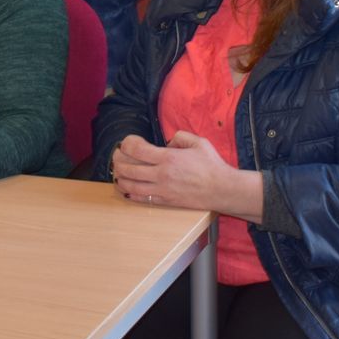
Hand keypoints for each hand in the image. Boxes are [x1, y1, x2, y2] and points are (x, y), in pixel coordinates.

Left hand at [112, 132, 261, 219]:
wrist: (222, 190)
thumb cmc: (212, 165)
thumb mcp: (198, 142)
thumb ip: (180, 136)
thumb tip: (167, 142)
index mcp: (168, 158)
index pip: (136, 150)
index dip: (126, 144)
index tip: (126, 142)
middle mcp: (161, 174)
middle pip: (128, 168)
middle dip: (117, 161)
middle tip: (116, 156)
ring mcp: (162, 190)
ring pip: (131, 185)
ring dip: (120, 178)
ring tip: (118, 172)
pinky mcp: (165, 201)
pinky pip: (141, 199)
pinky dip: (130, 193)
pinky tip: (126, 189)